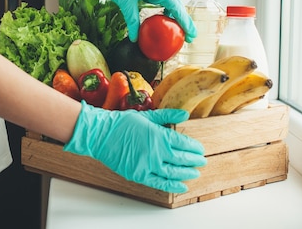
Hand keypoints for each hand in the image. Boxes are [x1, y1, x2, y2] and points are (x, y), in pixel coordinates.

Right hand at [64, 101, 206, 192]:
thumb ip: (167, 115)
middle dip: (195, 161)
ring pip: (174, 172)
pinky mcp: (139, 174)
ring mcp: (148, 165)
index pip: (184, 144)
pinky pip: (160, 183)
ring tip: (194, 173)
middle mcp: (156, 152)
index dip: (194, 148)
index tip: (199, 149)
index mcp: (159, 135)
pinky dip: (172, 186)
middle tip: (201, 161)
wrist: (101, 134)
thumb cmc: (121, 123)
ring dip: (187, 173)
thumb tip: (184, 114)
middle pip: (183, 159)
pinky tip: (181, 186)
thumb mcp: (146, 115)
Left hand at [81, 0, 196, 42]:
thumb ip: (132, 21)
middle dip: (184, 21)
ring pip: (171, 3)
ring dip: (177, 16)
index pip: (176, 6)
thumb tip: (135, 39)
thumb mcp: (125, 3)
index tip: (191, 33)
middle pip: (177, 5)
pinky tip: (164, 21)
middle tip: (189, 37)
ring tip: (180, 31)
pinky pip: (163, 1)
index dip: (185, 21)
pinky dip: (167, 11)